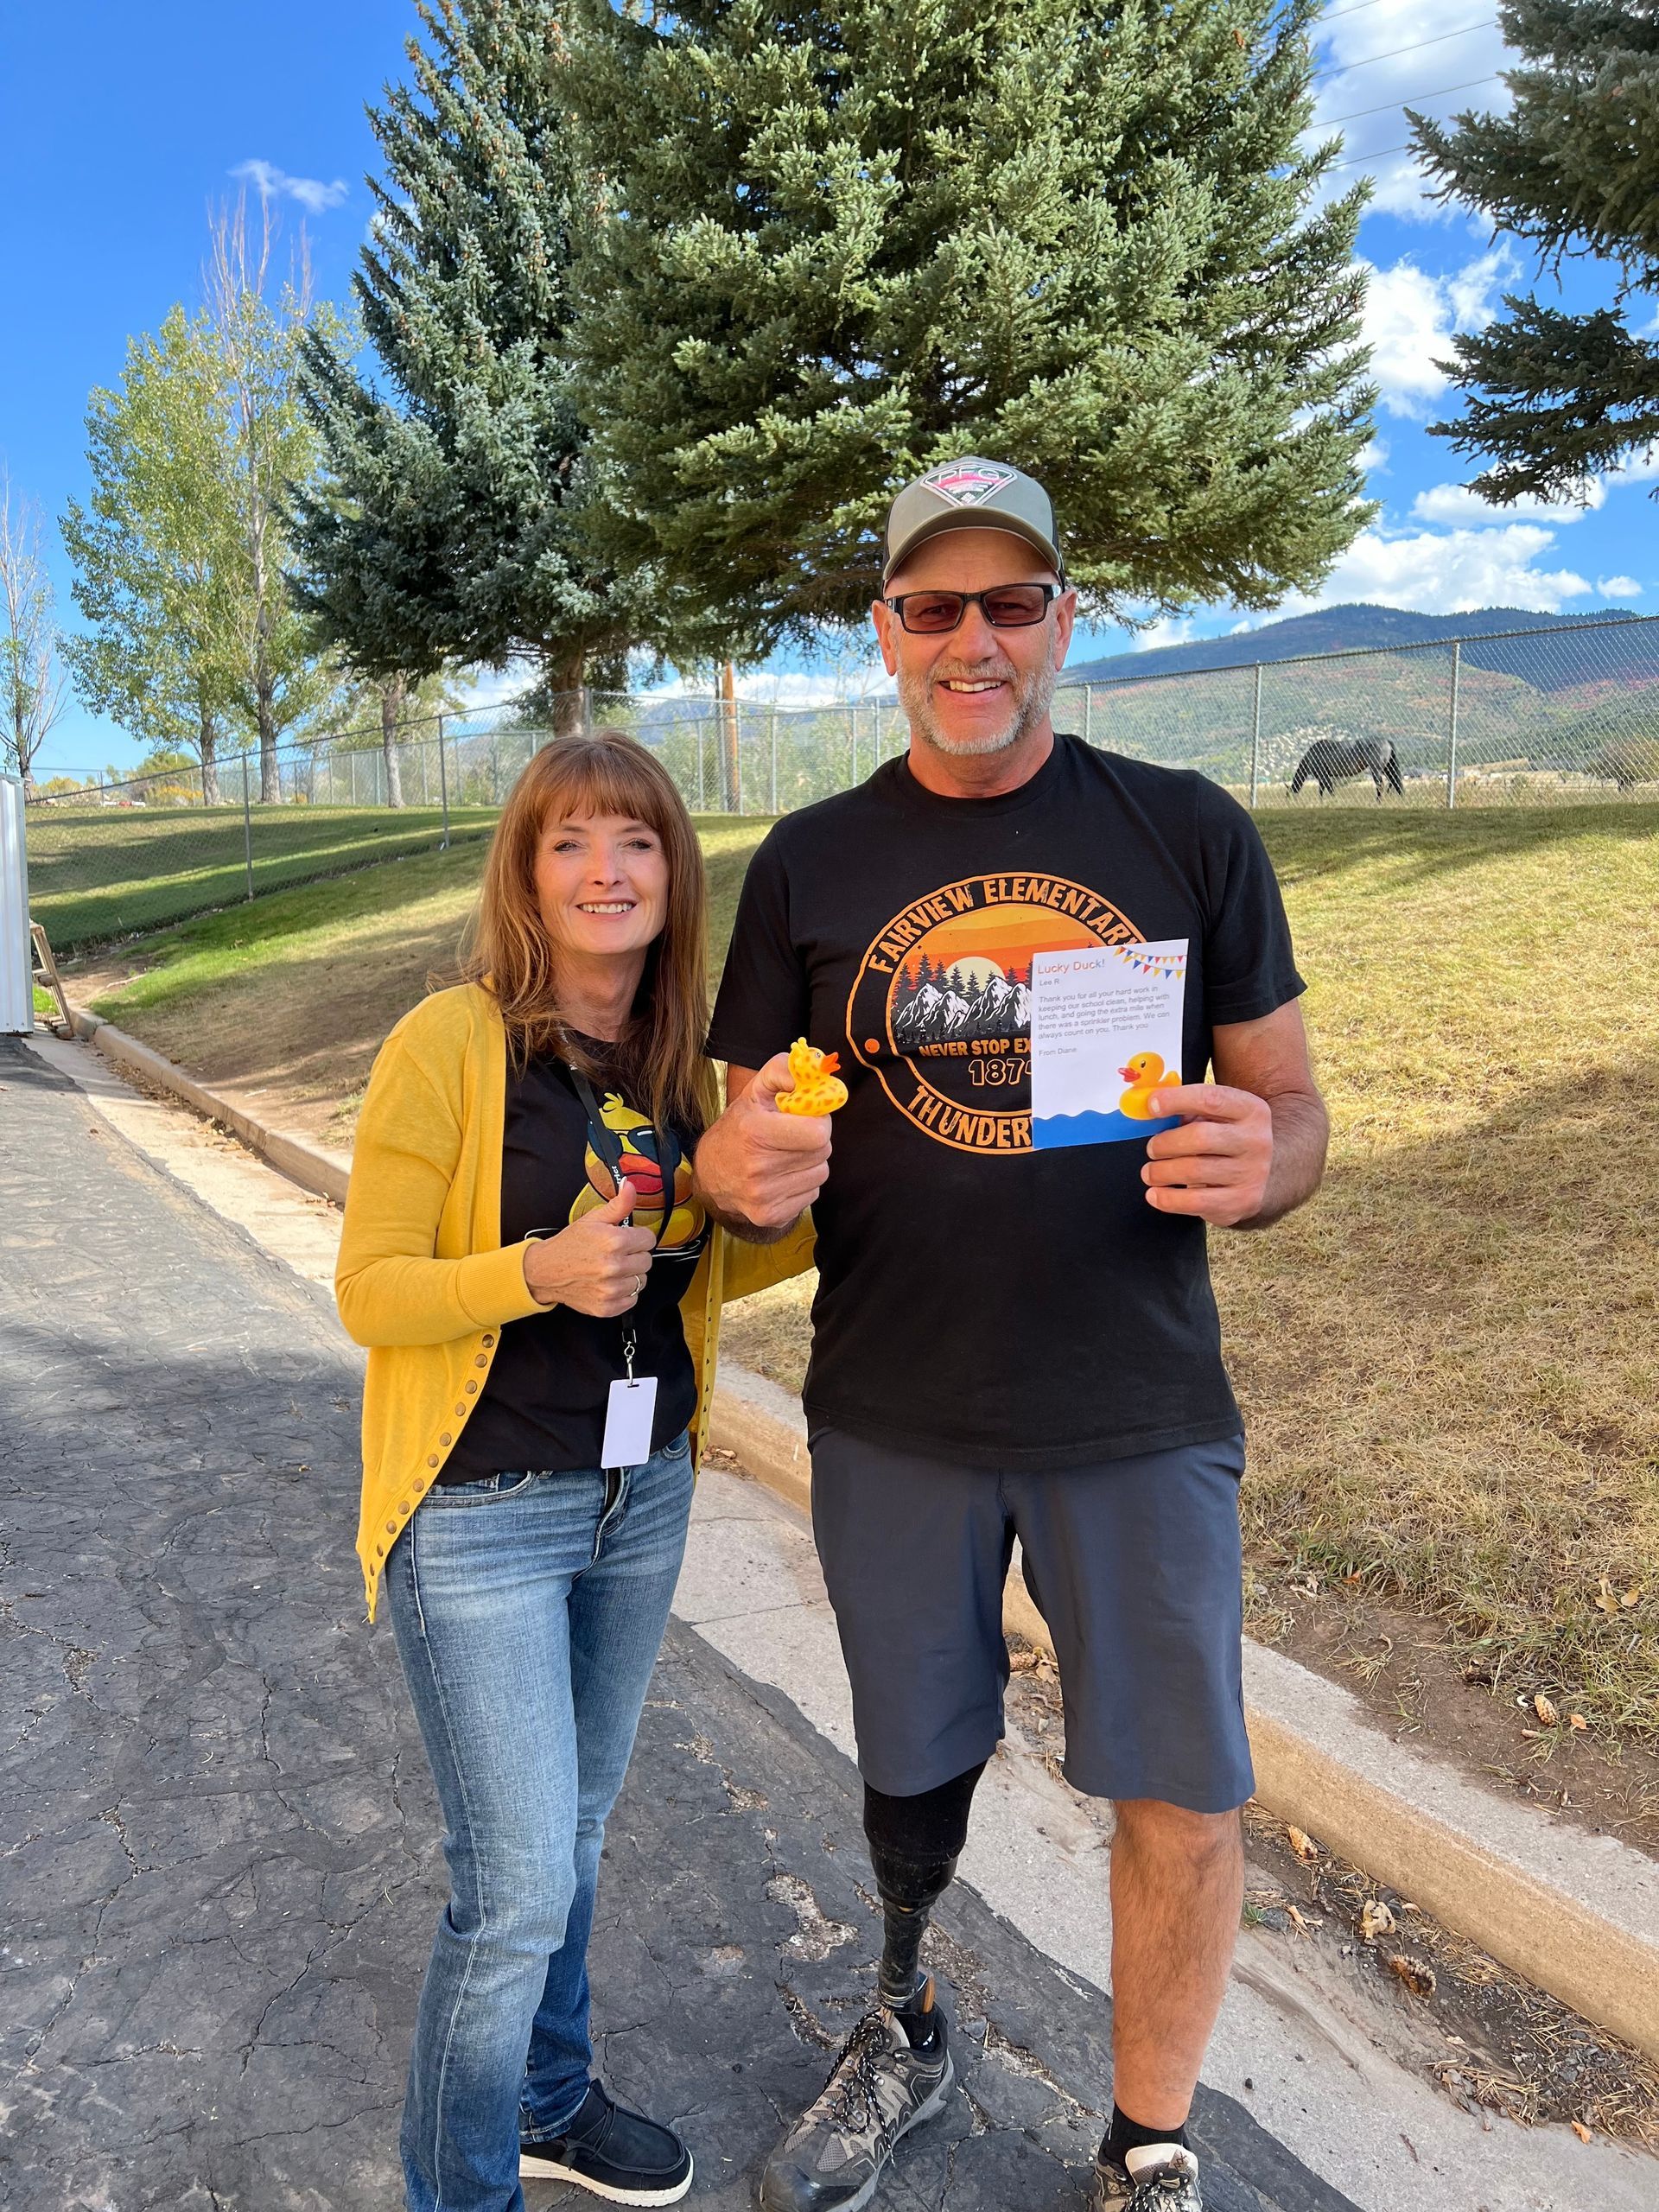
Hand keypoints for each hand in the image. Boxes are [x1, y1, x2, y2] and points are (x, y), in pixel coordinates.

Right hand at [521, 1180, 657, 1314]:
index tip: (627, 1239)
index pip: (649, 1239)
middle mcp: (614, 1267)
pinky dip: (624, 1293)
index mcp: (614, 1241)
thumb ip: (618, 1205)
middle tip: (617, 1254)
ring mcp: (611, 1289)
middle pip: (647, 1261)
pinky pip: (632, 1300)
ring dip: (630, 1275)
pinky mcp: (607, 1307)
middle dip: (635, 1255)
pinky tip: (609, 1283)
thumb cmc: (569, 1245)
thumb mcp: (593, 1219)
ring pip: (641, 1281)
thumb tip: (631, 1186)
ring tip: (612, 1269)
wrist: (545, 1271)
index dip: (638, 1237)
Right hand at [693, 1052, 832, 1233]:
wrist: (711, 1173)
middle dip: (813, 1140)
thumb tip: (819, 1068)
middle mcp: (758, 1167)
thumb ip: (786, 1070)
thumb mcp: (756, 1090)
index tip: (804, 1116)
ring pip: (821, 1173)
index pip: (818, 1133)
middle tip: (791, 1135)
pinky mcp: (770, 1215)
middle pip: (823, 1152)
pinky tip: (781, 1176)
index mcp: (754, 1131)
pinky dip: (802, 1183)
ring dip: (809, 1162)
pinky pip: (812, 1194)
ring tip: (785, 1155)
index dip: (817, 1120)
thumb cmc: (739, 1126)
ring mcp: (763, 1196)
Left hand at [1140, 1083, 1273, 1226]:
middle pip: (1200, 1137)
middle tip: (1152, 1149)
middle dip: (1165, 1143)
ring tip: (1151, 1172)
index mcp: (1250, 1110)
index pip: (1211, 1099)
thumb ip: (1187, 1110)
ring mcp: (1251, 1174)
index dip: (1176, 1100)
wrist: (1264, 1175)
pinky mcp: (1241, 1202)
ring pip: (1194, 1171)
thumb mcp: (1217, 1117)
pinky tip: (1155, 1194)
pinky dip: (1167, 1199)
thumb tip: (1150, 1110)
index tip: (1151, 1105)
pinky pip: (1195, 1203)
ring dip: (1161, 1172)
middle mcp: (1256, 1141)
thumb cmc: (1227, 1140)